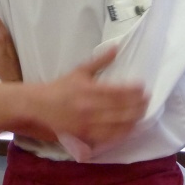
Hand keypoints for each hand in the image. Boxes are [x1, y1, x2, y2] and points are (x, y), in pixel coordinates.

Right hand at [28, 47, 147, 148]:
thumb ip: (99, 60)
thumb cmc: (59, 87)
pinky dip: (121, 133)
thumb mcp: (79, 70)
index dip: (133, 90)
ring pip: (117, 124)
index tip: (143, 87)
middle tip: (148, 100)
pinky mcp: (84, 135)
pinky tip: (130, 128)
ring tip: (143, 113)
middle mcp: (89, 107)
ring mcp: (87, 123)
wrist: (37, 106)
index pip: (118, 91)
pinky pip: (107, 136)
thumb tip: (116, 48)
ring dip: (133, 119)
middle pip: (121, 108)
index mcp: (89, 89)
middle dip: (137, 105)